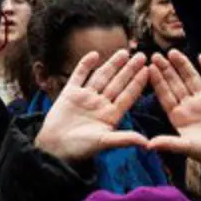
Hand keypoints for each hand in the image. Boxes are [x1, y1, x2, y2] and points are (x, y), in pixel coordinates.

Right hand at [34, 50, 149, 162]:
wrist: (53, 148)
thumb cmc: (79, 148)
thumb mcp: (104, 142)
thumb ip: (124, 139)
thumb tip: (148, 144)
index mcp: (110, 115)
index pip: (127, 95)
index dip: (137, 83)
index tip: (148, 70)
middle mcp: (100, 104)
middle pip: (117, 83)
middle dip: (129, 69)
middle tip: (142, 55)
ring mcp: (85, 97)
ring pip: (101, 77)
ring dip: (112, 64)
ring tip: (125, 52)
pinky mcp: (70, 93)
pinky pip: (79, 76)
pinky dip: (85, 65)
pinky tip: (94, 54)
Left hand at [146, 51, 200, 183]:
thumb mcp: (188, 147)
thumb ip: (170, 144)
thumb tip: (148, 146)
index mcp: (178, 116)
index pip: (165, 95)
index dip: (158, 82)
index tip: (149, 69)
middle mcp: (189, 105)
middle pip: (176, 83)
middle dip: (166, 70)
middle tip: (155, 55)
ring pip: (191, 78)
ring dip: (183, 65)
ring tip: (172, 52)